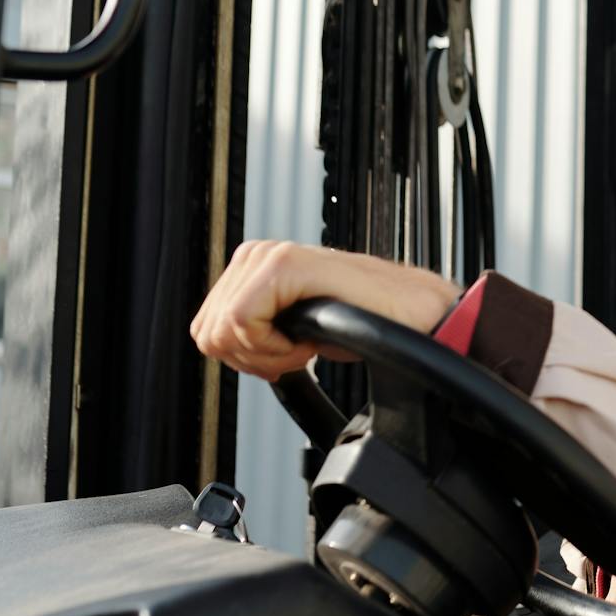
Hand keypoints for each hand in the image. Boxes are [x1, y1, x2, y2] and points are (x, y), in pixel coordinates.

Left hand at [189, 240, 462, 379]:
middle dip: (254, 359)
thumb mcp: (293, 328)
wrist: (410, 318)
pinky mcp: (283, 264)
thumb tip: (217, 344)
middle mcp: (256, 255)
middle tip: (299, 351)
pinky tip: (310, 341)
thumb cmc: (363, 324)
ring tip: (308, 344)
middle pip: (209, 335)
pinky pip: (244, 324)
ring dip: (269, 354)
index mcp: (253, 268)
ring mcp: (268, 256)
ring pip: (223, 332)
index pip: (205, 330)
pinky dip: (277, 348)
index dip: (244, 359)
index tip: (286, 355)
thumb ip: (254, 330)